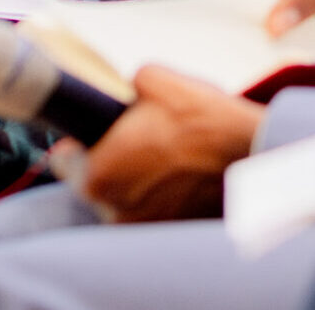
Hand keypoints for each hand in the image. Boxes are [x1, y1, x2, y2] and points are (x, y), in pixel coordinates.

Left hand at [74, 66, 265, 221]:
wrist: (253, 156)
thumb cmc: (205, 122)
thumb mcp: (156, 79)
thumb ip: (127, 83)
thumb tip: (127, 86)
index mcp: (96, 175)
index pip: (61, 161)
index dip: (79, 142)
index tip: (98, 133)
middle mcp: (111, 210)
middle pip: (95, 181)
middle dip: (113, 161)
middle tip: (143, 140)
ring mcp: (141, 228)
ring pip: (123, 198)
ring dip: (138, 182)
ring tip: (169, 159)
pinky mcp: (169, 235)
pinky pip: (152, 211)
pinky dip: (162, 198)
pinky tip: (184, 177)